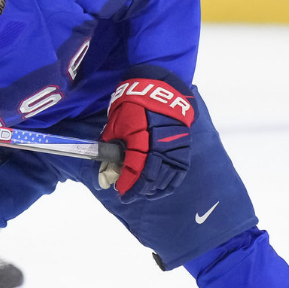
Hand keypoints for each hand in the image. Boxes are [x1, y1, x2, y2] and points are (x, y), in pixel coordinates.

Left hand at [98, 70, 194, 201]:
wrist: (160, 91)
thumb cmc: (134, 106)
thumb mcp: (116, 123)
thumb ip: (110, 144)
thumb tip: (105, 165)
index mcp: (140, 140)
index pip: (134, 170)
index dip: (127, 184)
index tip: (120, 192)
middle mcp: (159, 147)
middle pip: (150, 177)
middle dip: (138, 190)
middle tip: (129, 195)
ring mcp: (173, 148)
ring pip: (165, 178)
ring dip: (152, 189)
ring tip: (142, 193)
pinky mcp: (183, 149)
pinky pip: (179, 172)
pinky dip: (170, 184)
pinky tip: (160, 190)